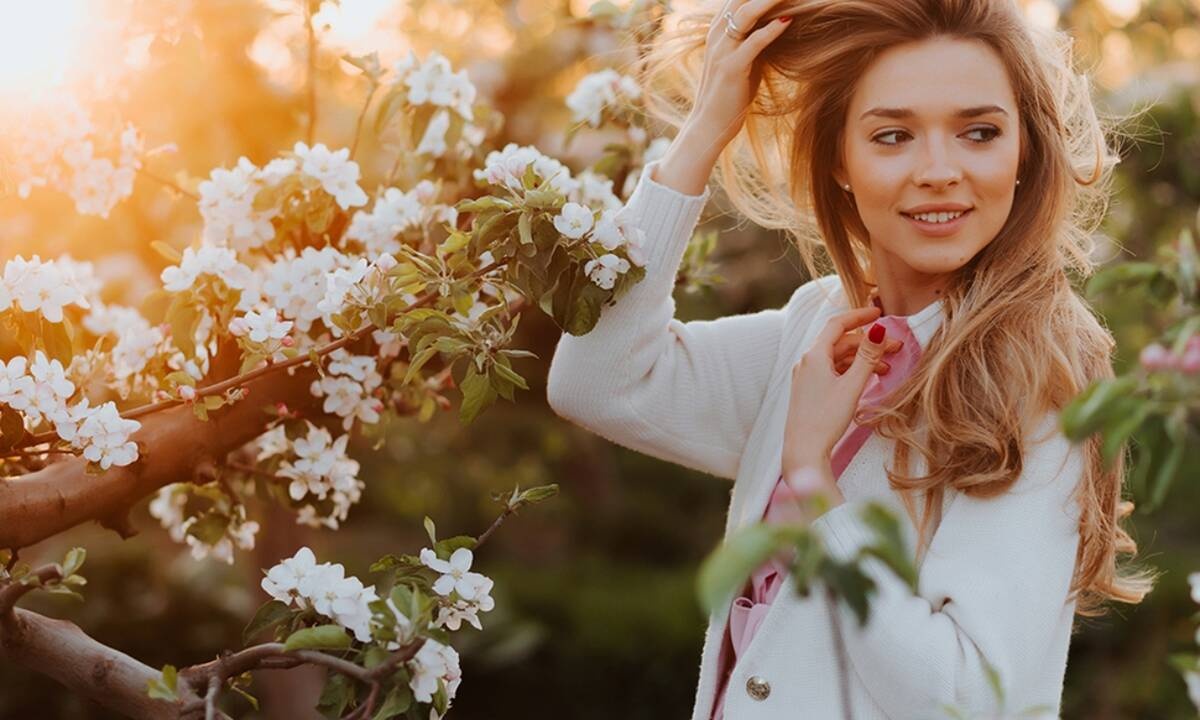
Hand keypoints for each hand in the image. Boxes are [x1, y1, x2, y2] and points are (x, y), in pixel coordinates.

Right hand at [690, 0, 794, 149]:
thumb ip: (754, 40)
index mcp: (718, 31)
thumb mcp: (742, 60)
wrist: (710, 124)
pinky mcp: (731, 68)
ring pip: (745, 14)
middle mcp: (717, 35)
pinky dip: (770, 30)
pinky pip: (752, 42)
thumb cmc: (730, 93)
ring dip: (769, 1)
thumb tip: (779, 25)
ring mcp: (722, 50)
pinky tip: (787, 21)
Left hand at [780, 305, 894, 471]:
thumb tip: (878, 329)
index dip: (859, 316)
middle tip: (895, 349)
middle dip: (868, 343)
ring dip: (862, 359)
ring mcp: (806, 376)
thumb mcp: (852, 386)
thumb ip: (867, 357)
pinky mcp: (809, 390)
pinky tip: (867, 378)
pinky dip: (851, 370)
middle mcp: (807, 362)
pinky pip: (833, 371)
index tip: (880, 313)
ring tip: (886, 367)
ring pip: (838, 358)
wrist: (804, 450)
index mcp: (813, 355)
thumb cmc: (825, 419)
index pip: (837, 324)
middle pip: (841, 343)